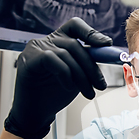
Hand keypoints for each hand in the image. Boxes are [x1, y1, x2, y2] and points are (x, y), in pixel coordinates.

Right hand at [4, 17, 111, 138]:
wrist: (36, 112)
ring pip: (66, 55)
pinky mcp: (28, 58)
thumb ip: (88, 63)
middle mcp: (47, 41)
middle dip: (91, 66)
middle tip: (101, 85)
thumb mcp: (78, 75)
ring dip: (81, 76)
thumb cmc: (56, 93)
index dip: (92, 33)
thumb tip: (109, 54)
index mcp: (60, 41)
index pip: (76, 26)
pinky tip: (68, 87)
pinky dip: (64, 74)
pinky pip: (52, 59)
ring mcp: (36, 48)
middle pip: (75, 45)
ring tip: (89, 93)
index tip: (107, 44)